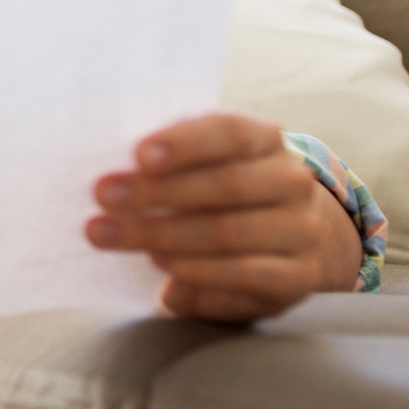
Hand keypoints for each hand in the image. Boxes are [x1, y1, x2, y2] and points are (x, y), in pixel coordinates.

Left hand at [86, 113, 363, 323]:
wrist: (306, 232)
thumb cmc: (232, 189)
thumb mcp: (212, 162)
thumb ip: (173, 162)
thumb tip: (118, 177)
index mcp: (268, 139)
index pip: (231, 132)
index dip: (185, 142)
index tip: (137, 155)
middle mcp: (292, 181)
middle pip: (226, 184)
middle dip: (157, 192)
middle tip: (102, 196)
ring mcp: (301, 230)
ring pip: (229, 232)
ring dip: (163, 235)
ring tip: (113, 234)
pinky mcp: (298, 276)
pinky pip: (245, 275)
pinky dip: (200, 272)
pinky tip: (163, 266)